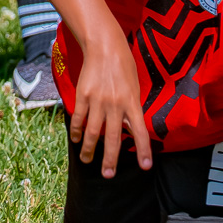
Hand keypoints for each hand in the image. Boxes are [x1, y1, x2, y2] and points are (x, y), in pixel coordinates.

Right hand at [70, 41, 152, 176]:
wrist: (105, 47)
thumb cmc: (123, 66)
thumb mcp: (134, 88)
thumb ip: (131, 109)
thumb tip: (129, 129)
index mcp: (132, 103)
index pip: (140, 132)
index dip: (144, 151)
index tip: (145, 167)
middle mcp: (116, 105)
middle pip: (113, 138)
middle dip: (111, 159)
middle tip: (108, 175)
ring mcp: (98, 101)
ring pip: (93, 132)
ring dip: (90, 149)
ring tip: (87, 161)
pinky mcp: (83, 96)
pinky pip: (80, 118)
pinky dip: (78, 131)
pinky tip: (77, 140)